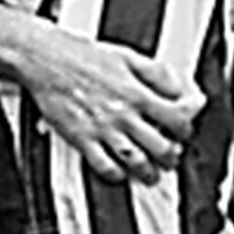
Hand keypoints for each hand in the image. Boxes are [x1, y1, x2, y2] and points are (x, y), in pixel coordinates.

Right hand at [15, 24, 204, 183]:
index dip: (184, 130)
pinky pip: (102, 165)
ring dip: (147, 172)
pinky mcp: (80, 139)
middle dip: (170, 157)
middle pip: (159, 146)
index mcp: (138, 93)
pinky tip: (120, 174)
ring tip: (151, 176)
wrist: (48, 61)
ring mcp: (102, 129)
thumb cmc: (86, 56)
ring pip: (134, 160)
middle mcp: (123, 114)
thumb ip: (157, 74)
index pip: (175, 119)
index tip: (183, 133)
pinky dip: (115, 175)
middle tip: (171, 160)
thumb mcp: (130, 57)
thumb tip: (177, 89)